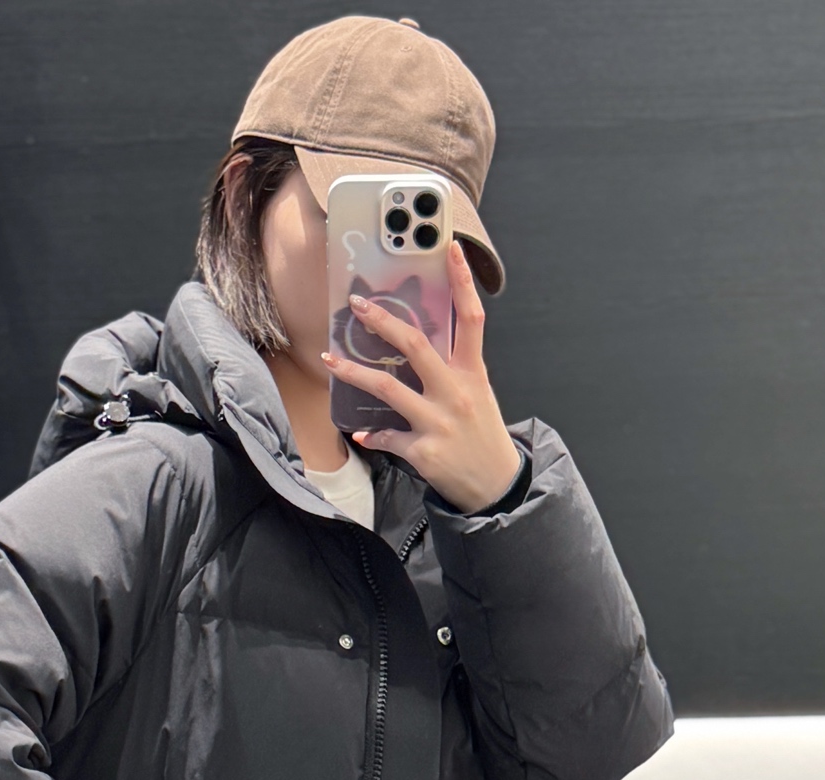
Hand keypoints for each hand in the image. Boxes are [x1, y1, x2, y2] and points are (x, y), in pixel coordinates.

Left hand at [321, 240, 521, 515]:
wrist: (495, 485)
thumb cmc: (482, 436)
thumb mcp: (477, 395)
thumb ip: (451, 370)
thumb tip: (414, 351)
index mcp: (472, 373)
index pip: (471, 318)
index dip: (462, 282)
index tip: (450, 250)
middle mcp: (455, 393)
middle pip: (416, 346)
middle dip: (383, 322)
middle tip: (358, 305)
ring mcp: (438, 422)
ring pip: (387, 388)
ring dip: (353, 372)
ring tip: (329, 359)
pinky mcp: (423, 451)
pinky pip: (386, 437)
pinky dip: (371, 435)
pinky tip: (361, 433)